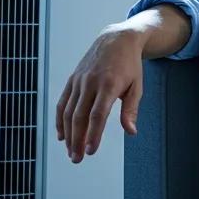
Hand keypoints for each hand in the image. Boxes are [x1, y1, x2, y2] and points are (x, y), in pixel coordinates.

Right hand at [55, 26, 144, 162]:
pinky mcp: (72, 80)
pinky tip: (62, 134)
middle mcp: (91, 82)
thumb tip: (131, 131)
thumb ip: (131, 109)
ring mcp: (79, 81)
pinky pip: (62, 102)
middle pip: (80, 116)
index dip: (93, 134)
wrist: (116, 39)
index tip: (91, 150)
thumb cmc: (130, 64)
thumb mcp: (137, 85)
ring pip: (68, 111)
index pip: (98, 114)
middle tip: (77, 158)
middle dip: (77, 140)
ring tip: (71, 151)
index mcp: (109, 84)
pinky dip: (60, 120)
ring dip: (68, 134)